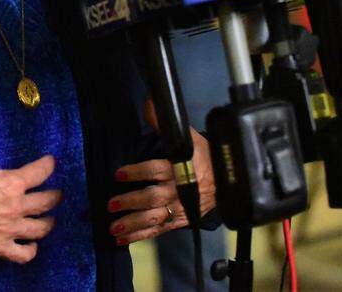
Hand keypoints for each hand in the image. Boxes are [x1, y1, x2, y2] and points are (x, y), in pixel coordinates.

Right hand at [0, 118, 60, 263]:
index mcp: (11, 183)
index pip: (39, 171)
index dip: (48, 165)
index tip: (51, 162)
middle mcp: (17, 206)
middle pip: (47, 201)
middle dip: (55, 196)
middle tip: (58, 193)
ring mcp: (11, 229)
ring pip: (41, 228)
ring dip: (48, 222)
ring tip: (49, 219)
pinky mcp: (2, 248)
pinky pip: (24, 254)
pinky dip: (30, 250)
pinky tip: (31, 246)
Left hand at [103, 101, 216, 245]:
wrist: (229, 181)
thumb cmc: (205, 157)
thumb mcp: (188, 137)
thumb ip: (164, 122)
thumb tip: (149, 101)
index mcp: (180, 168)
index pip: (156, 170)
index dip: (137, 172)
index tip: (119, 174)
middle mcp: (178, 191)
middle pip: (153, 198)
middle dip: (131, 202)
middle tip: (111, 204)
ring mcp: (179, 209)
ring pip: (154, 218)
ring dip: (133, 223)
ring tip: (113, 228)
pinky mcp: (179, 222)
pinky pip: (158, 231)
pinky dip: (140, 236)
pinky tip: (122, 239)